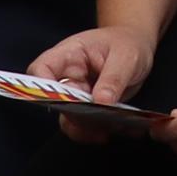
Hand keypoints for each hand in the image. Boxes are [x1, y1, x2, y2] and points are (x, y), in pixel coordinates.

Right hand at [26, 21, 160, 137]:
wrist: (137, 47)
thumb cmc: (127, 43)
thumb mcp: (126, 57)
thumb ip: (113, 78)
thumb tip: (101, 102)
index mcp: (69, 54)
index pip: (41, 69)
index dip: (40, 86)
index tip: (57, 101)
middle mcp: (66, 75)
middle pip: (53, 100)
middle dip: (72, 114)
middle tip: (95, 120)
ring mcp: (75, 93)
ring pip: (67, 117)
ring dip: (83, 128)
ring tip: (105, 130)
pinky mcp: (86, 107)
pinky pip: (82, 124)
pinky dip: (93, 131)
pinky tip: (111, 131)